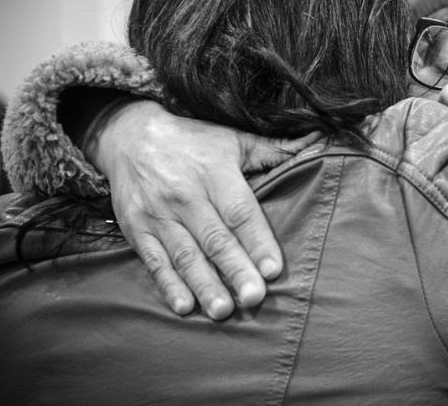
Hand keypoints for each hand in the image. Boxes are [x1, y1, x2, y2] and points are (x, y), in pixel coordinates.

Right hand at [88, 100, 319, 319]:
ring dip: (204, 284)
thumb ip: (275, 148)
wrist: (128, 136)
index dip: (257, 241)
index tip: (273, 269)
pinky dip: (168, 285)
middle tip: (254, 298)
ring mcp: (159, 214)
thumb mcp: (233, 139)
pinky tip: (184, 305)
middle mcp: (186, 195)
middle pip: (215, 238)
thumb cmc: (193, 142)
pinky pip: (154, 261)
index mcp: (214, 173)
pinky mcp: (138, 229)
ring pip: (185, 255)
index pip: (240, 211)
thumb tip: (319, 140)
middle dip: (235, 270)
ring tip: (222, 310)